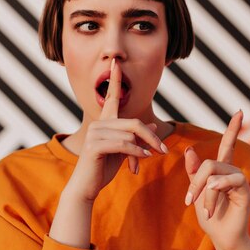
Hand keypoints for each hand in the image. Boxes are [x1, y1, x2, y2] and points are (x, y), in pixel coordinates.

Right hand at [66, 58, 166, 202]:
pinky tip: (141, 161)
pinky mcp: (94, 146)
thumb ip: (136, 138)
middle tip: (162, 150)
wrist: (86, 187)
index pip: (112, 97)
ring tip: (146, 160)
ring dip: (143, 150)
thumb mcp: (124, 152)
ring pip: (130, 135)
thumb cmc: (103, 168)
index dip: (114, 79)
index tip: (115, 63)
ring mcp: (95, 134)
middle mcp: (99, 124)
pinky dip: (137, 154)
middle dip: (151, 137)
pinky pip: (124, 145)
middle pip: (134, 123)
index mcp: (105, 122)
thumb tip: (152, 126)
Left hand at [184, 110, 249, 249]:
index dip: (233, 128)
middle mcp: (233, 172)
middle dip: (196, 182)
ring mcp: (240, 181)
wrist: (221, 238)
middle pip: (210, 163)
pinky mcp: (245, 192)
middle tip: (190, 201)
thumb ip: (193, 172)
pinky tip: (213, 198)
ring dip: (205, 191)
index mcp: (222, 170)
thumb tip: (190, 149)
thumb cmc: (211, 215)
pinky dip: (218, 188)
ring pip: (216, 172)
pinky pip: (231, 180)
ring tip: (204, 209)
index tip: (240, 111)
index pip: (228, 144)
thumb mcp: (197, 192)